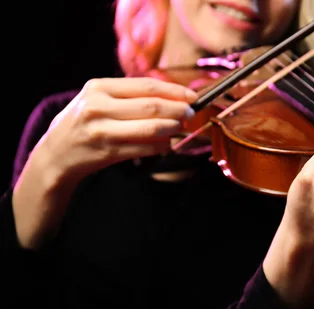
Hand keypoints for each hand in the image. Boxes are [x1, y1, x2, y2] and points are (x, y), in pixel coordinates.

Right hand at [36, 77, 197, 184]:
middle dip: (178, 109)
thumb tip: (173, 98)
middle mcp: (98, 107)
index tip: (192, 96)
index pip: (145, 86)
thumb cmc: (85, 122)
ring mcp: (102, 131)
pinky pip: (145, 148)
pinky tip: (166, 143)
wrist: (56, 153)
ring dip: (172, 128)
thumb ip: (130, 96)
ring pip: (151, 128)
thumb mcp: (99, 99)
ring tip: (180, 127)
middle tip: (192, 113)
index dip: (174, 91)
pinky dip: (161, 146)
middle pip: (151, 106)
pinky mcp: (108, 152)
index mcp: (99, 87)